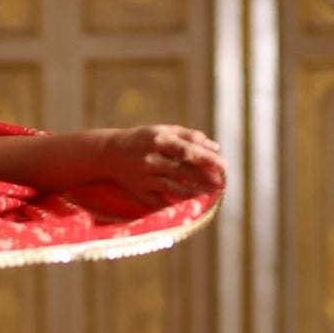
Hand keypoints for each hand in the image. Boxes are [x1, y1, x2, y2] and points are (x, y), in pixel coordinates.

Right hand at [100, 125, 224, 204]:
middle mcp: (151, 159)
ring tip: (211, 192)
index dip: (208, 159)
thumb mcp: (163, 131)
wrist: (109, 153)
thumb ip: (189, 136)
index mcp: (159, 140)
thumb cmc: (143, 140)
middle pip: (184, 170)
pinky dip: (177, 201)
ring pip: (174, 188)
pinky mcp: (140, 191)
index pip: (188, 150)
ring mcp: (145, 177)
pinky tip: (190, 200)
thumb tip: (215, 146)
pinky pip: (161, 200)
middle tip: (221, 183)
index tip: (224, 166)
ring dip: (195, 191)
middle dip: (205, 178)